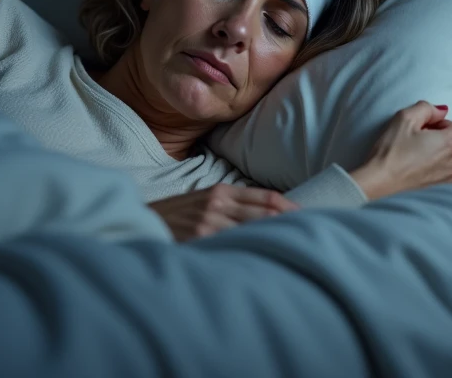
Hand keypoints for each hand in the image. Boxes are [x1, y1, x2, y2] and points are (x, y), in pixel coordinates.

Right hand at [148, 183, 298, 241]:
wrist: (139, 223)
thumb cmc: (173, 216)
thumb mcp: (200, 201)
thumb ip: (228, 204)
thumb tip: (264, 214)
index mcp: (219, 191)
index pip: (264, 197)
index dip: (288, 206)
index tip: (306, 215)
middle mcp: (217, 203)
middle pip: (264, 213)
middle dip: (289, 223)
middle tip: (312, 233)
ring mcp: (208, 223)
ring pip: (252, 230)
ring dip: (275, 239)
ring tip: (295, 249)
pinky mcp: (199, 240)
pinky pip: (232, 247)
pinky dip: (251, 252)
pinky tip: (264, 261)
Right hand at [350, 101, 451, 199]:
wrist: (380, 182)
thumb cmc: (392, 150)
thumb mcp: (405, 117)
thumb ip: (427, 108)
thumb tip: (441, 111)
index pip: (450, 124)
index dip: (432, 124)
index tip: (416, 130)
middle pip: (450, 141)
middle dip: (435, 138)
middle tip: (412, 142)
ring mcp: (451, 178)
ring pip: (446, 157)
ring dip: (435, 154)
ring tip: (413, 156)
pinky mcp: (443, 189)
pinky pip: (443, 172)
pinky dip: (433, 168)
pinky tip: (416, 168)